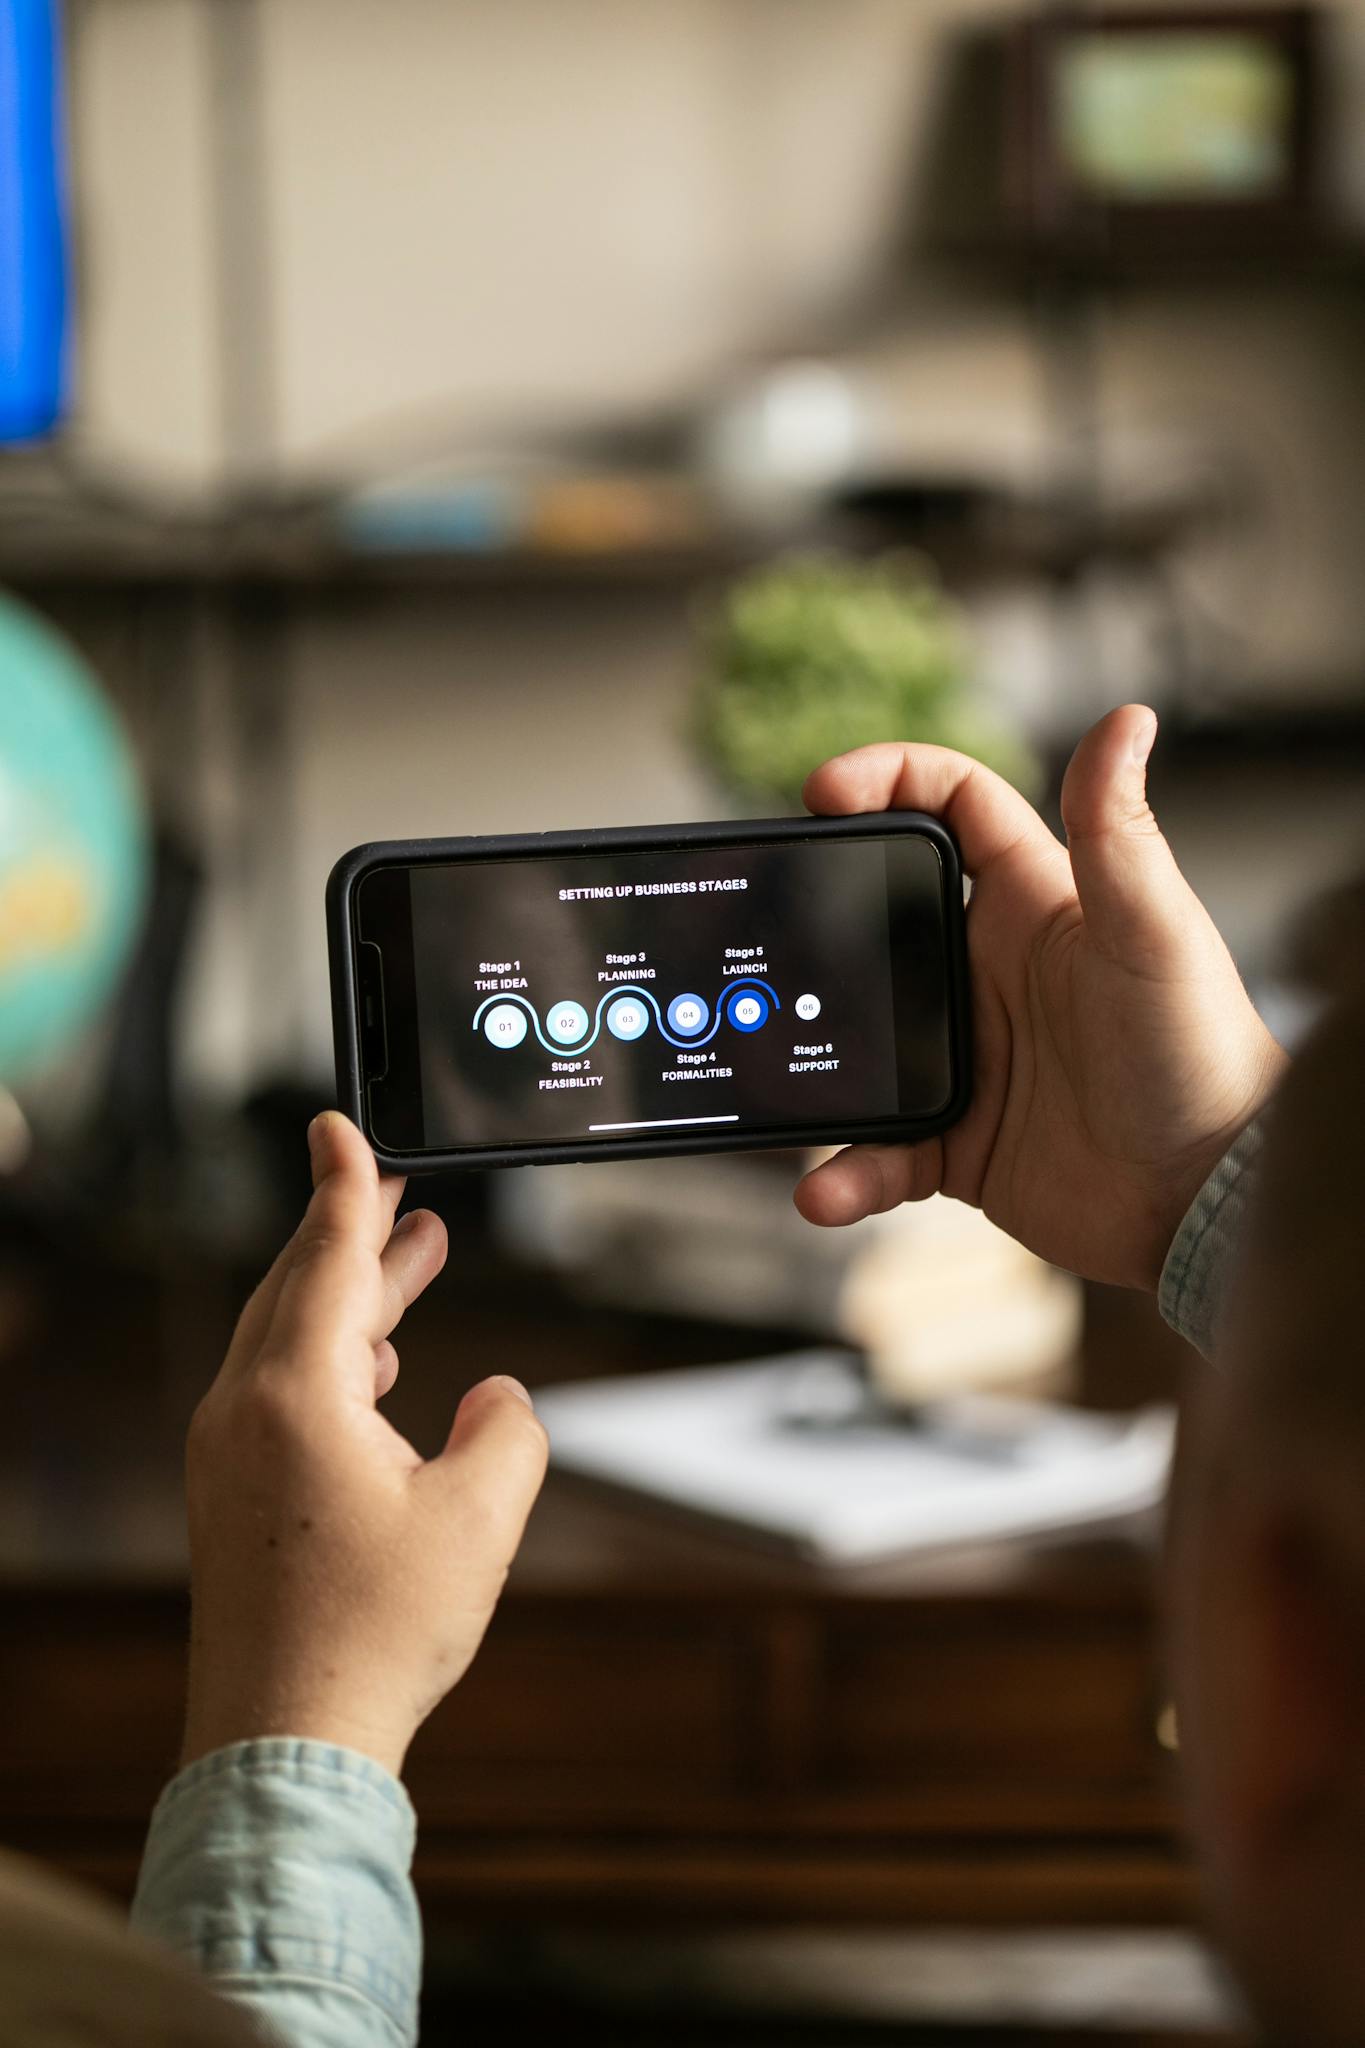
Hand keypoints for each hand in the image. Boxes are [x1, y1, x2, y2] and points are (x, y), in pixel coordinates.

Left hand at [181, 1111, 547, 1776]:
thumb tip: (499, 1398)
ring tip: (413, 1259)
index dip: (345, 1183)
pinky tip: (378, 1368)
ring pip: (289, 1338)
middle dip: (357, 1230)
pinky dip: (332, 1354)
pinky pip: (277, 1389)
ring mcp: (226, 1454)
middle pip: (301, 1286)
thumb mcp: (481, 1518)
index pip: (327, 1255)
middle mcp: (243, 1410)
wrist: (284, 1742)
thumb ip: (508, 1430)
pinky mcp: (231, 1495)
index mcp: (295, 1395)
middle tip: (401, 1187)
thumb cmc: (372, 1635)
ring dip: (353, 1294)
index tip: (336, 1123)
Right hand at [795, 705, 1285, 1290]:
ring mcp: (965, 1055)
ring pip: (855, 1039)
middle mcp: (988, 971)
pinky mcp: (954, 1139)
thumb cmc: (1202, 1054)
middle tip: (762, 928)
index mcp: (1032, 904)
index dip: (886, 777)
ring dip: (809, 1060)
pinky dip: (846, 1171)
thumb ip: (1120, 833)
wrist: (1208, 1201)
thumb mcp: (1154, 935)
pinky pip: (877, 1149)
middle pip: (874, 915)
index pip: (950, 806)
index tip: (822, 791)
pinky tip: (828, 1189)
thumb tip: (1129, 717)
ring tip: (769, 1074)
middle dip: (812, 913)